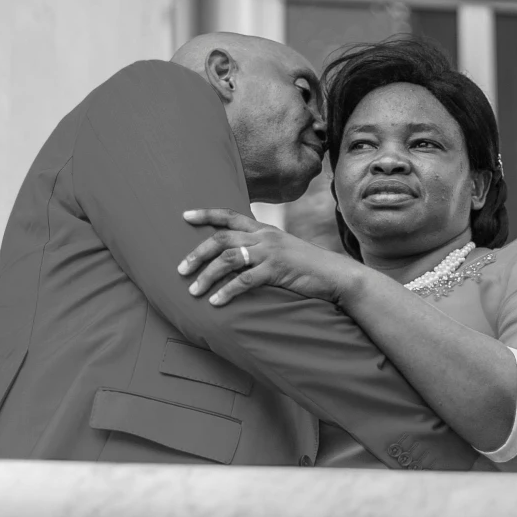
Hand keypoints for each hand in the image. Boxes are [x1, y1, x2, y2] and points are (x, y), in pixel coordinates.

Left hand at [179, 208, 361, 306]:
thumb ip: (260, 249)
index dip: (206, 214)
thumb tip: (237, 259)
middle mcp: (264, 236)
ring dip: (207, 276)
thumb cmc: (306, 267)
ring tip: (193, 291)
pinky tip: (216, 302)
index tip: (184, 215)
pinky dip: (227, 291)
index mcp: (263, 229)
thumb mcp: (282, 250)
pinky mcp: (277, 270)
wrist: (335, 275)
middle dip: (197, 254)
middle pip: (221, 239)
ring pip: (228, 259)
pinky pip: (245, 280)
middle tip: (180, 269)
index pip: (229, 216)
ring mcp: (270, 252)